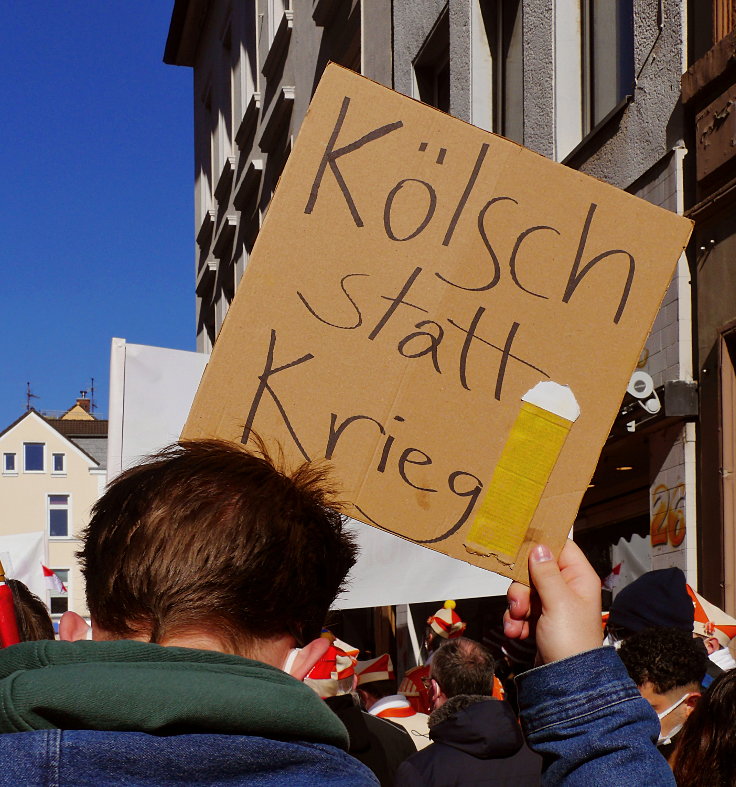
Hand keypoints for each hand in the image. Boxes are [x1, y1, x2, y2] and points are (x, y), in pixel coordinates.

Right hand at [503, 540, 602, 663]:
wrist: (565, 681)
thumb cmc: (571, 641)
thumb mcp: (558, 602)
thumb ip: (546, 572)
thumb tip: (539, 547)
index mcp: (579, 577)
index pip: (561, 547)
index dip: (541, 545)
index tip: (520, 545)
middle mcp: (566, 588)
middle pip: (535, 569)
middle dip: (522, 587)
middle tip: (521, 604)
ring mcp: (553, 604)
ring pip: (524, 589)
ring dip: (516, 605)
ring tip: (519, 622)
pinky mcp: (540, 619)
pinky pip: (521, 609)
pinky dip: (515, 619)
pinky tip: (517, 632)